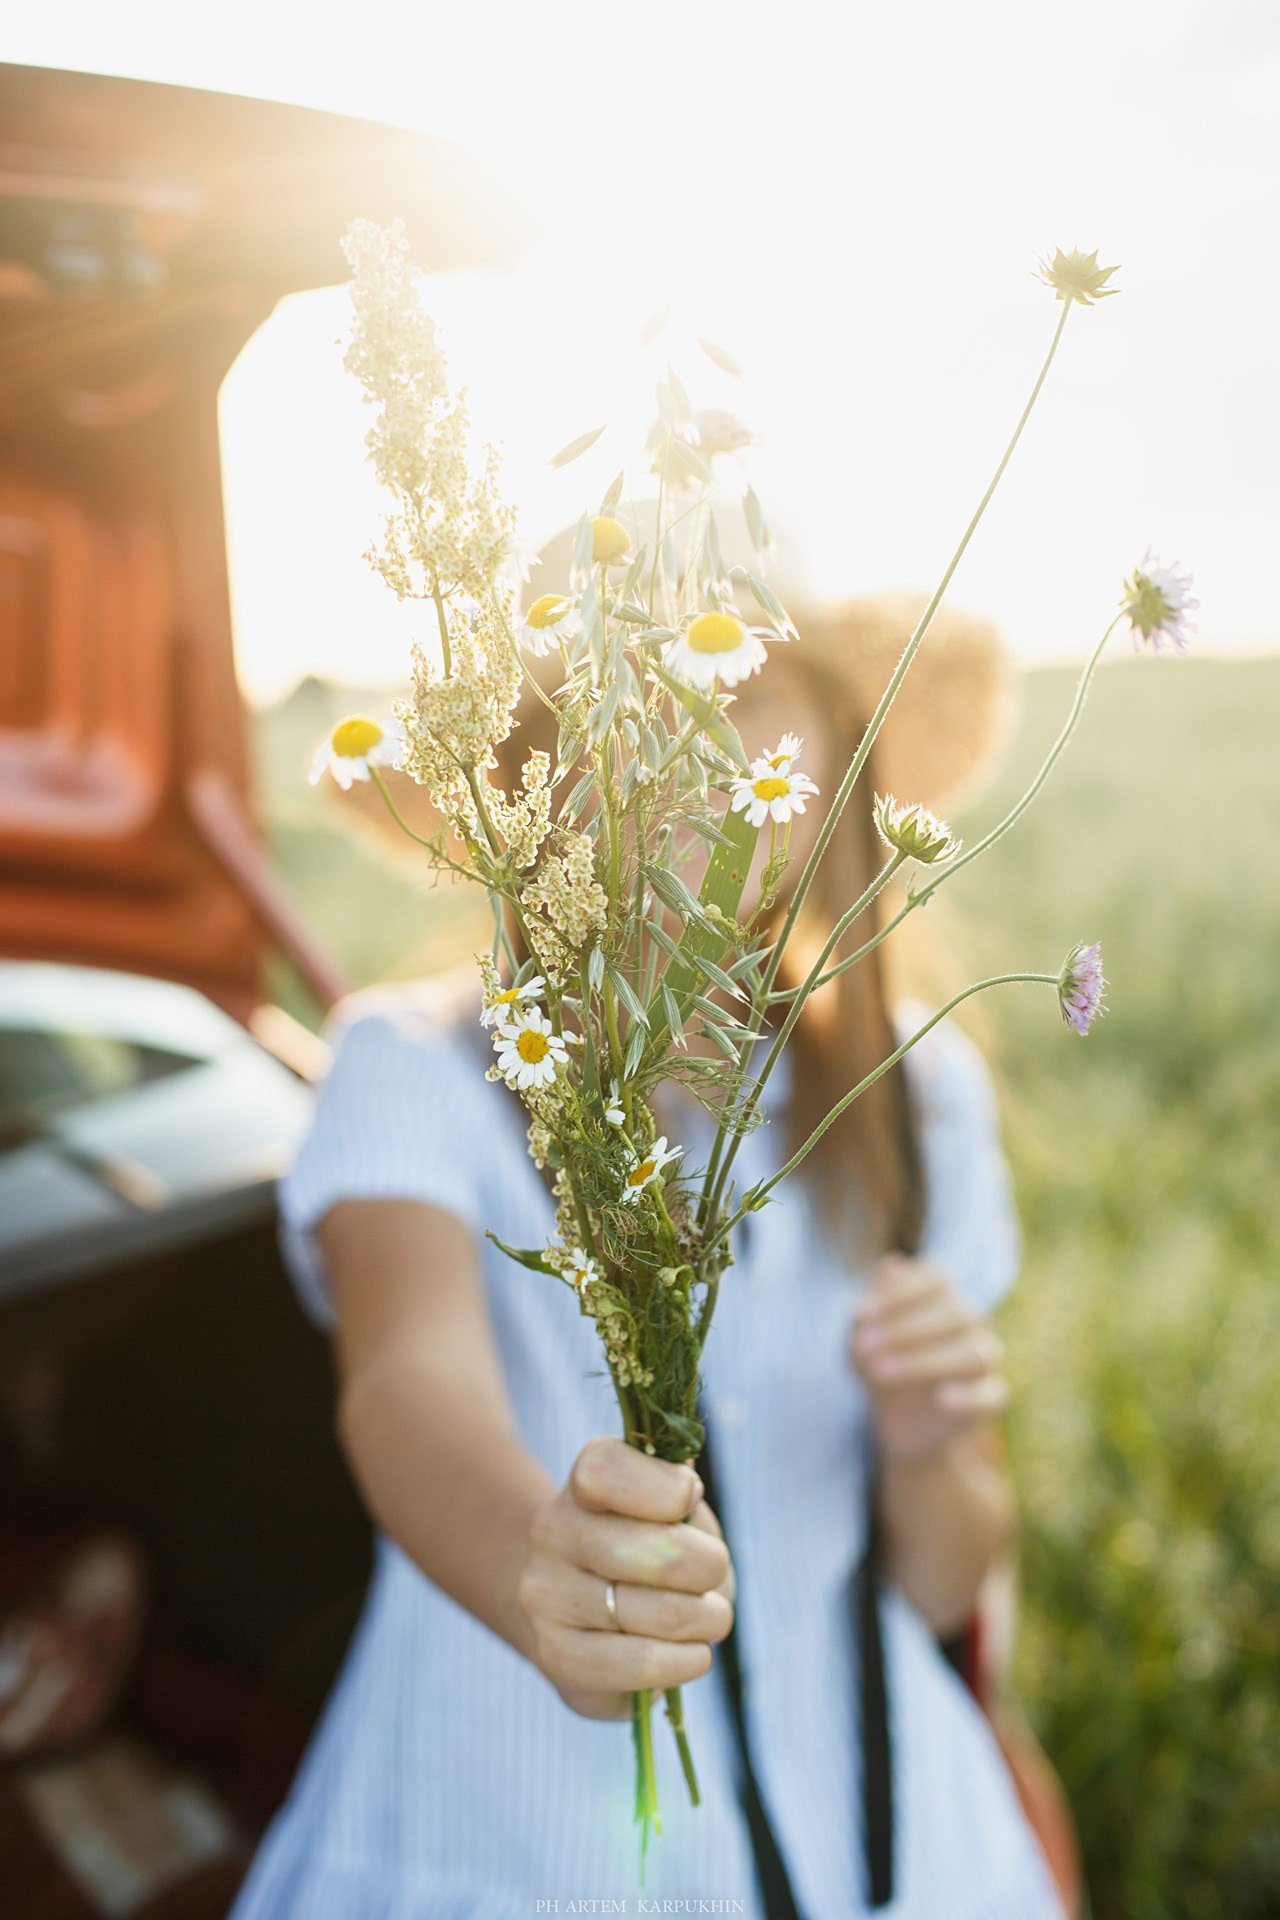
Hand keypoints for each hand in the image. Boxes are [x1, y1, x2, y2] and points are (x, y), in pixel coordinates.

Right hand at [517, 1435, 735, 1721]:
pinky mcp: (556, 1655)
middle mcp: (553, 1532)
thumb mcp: (669, 1508)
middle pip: (658, 1553)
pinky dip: (684, 1662)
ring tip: (709, 1619)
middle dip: (709, 1568)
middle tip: (713, 1576)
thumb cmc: (647, 1546)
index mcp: (582, 1485)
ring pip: (659, 1614)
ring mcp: (547, 1595)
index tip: (689, 1498)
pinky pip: (640, 1664)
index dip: (665, 1487)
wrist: (579, 1606)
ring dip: (706, 1620)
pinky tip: (693, 1656)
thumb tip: (686, 1491)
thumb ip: (680, 1494)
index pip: (607, 1471)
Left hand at [849, 1252, 1008, 1464]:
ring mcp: (983, 1359)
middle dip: (905, 1330)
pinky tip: (941, 1398)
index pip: (937, 1278)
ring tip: (881, 1373)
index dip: (900, 1292)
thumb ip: (874, 1307)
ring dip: (925, 1361)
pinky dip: (968, 1396)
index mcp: (942, 1296)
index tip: (860, 1314)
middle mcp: (969, 1322)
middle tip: (864, 1348)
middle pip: (955, 1313)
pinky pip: (991, 1394)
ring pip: (974, 1353)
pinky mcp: (988, 1398)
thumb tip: (890, 1265)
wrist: (897, 1418)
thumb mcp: (862, 1338)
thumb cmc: (880, 1362)